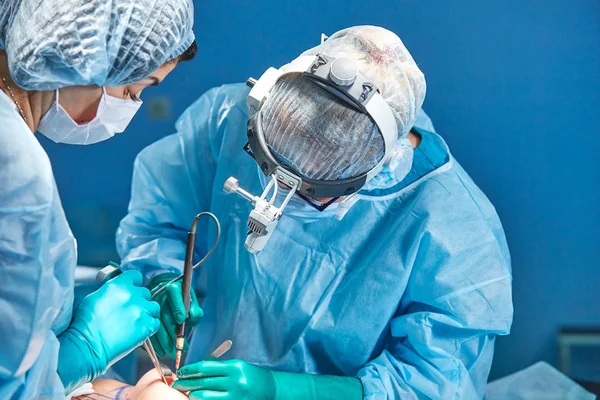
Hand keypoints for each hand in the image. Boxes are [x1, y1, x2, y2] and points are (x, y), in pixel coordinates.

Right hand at [58, 270, 159, 391]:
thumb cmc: (86, 323)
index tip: (132, 290)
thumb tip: (119, 289)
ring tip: (135, 321)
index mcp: (119, 285)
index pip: (136, 276)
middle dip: (139, 300)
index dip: (134, 283)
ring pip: (153, 307)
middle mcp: (133, 295)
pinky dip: (149, 326)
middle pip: (145, 292)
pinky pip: (155, 322)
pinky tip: (140, 330)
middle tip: (130, 310)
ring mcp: (142, 311)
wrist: (88, 345)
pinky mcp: (147, 326)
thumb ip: (111, 290)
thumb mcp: (95, 297)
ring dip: (146, 312)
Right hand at [148, 273, 202, 357]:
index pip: (174, 294)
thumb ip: (195, 310)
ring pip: (156, 324)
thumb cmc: (182, 299)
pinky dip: (156, 342)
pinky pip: (149, 329)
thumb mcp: (191, 301)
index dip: (177, 307)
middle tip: (179, 346)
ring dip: (164, 340)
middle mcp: (160, 295)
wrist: (166, 293)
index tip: (182, 320)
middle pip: (165, 314)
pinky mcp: (145, 315)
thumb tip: (192, 315)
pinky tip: (161, 350)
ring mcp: (150, 306)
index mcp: (173, 288)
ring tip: (172, 351)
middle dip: (172, 333)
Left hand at [173, 360, 363, 399]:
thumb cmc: (250, 375)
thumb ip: (218, 367)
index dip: (190, 369)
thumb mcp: (236, 366)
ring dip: (192, 394)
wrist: (270, 390)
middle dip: (187, 383)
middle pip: (203, 382)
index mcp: (235, 367)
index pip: (206, 367)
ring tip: (185, 392)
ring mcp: (235, 396)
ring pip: (205, 396)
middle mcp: (235, 382)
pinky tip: (198, 399)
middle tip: (177, 383)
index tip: (180, 371)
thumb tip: (195, 369)